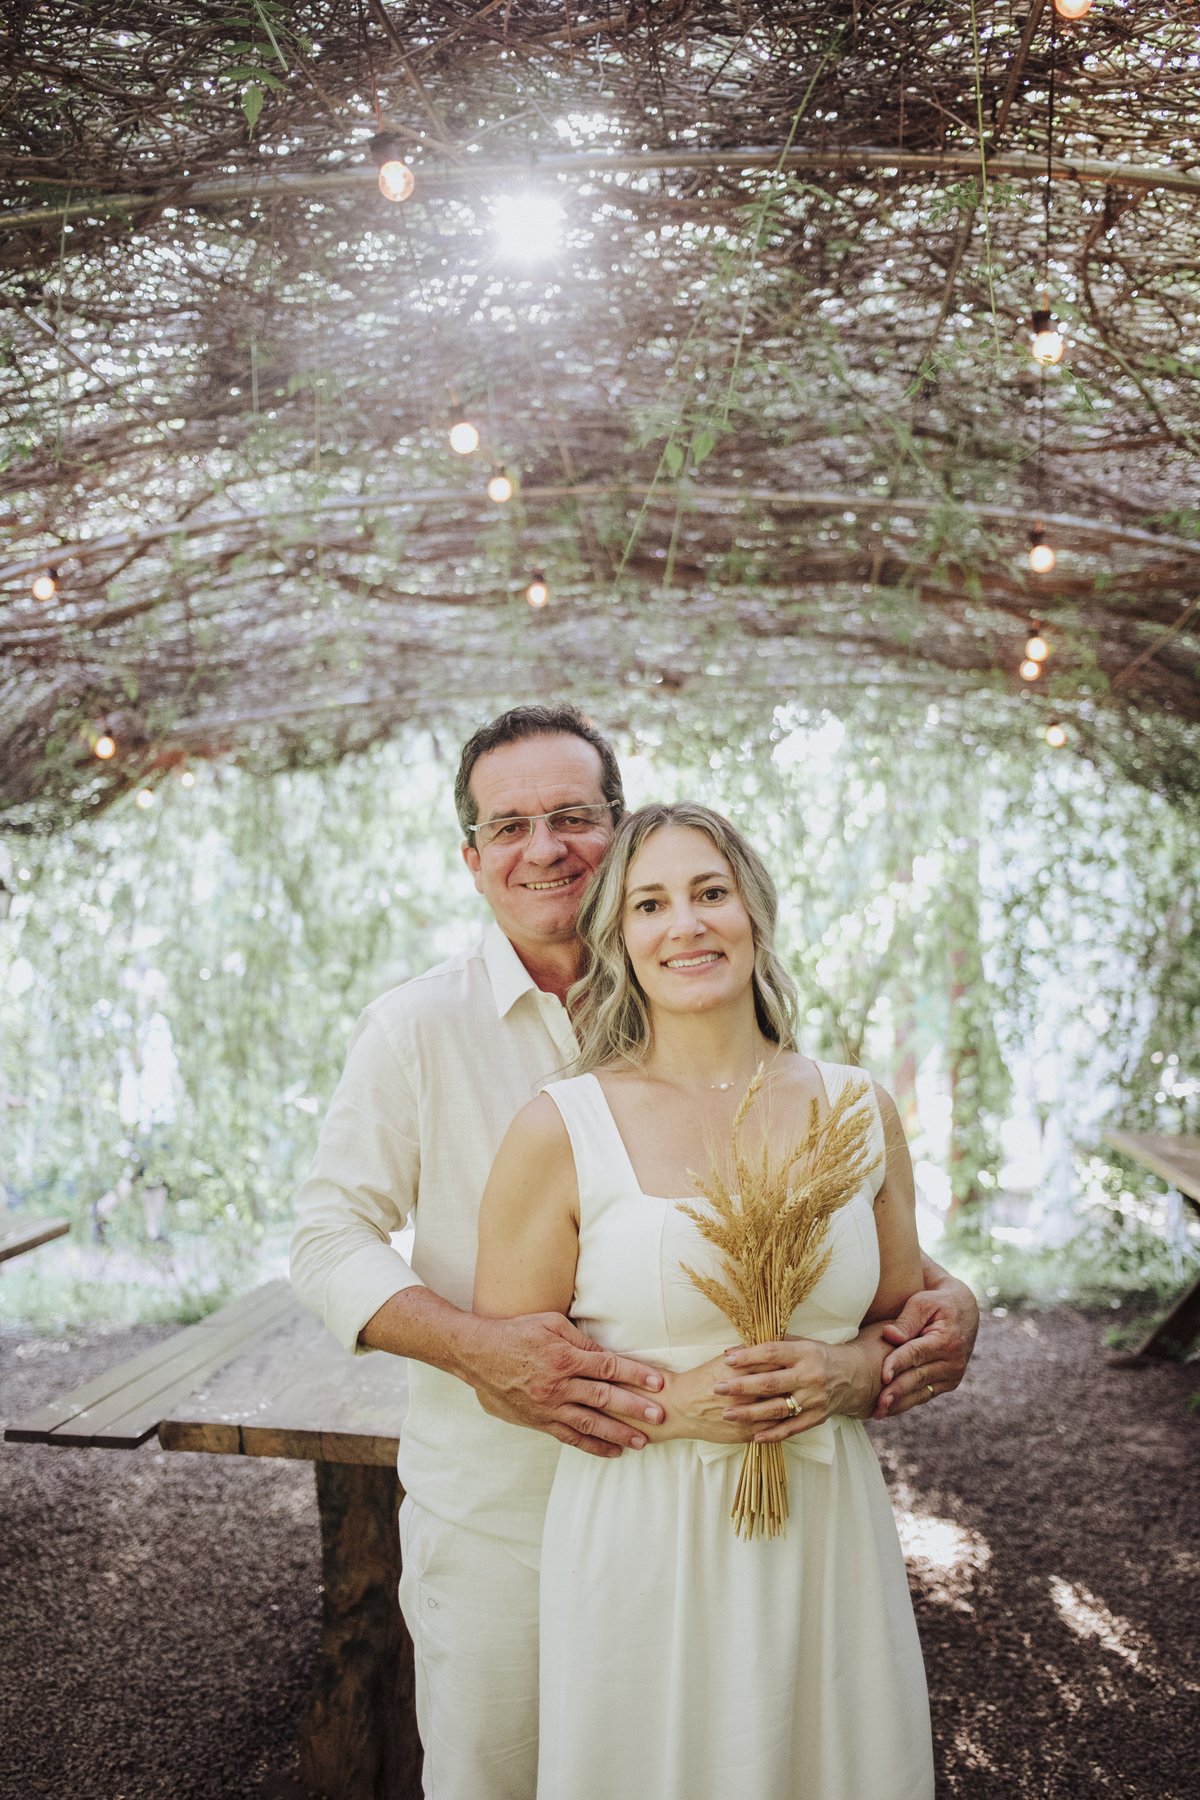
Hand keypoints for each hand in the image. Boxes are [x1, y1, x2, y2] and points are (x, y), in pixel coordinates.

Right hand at [468, 1311, 665, 1457]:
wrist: (477, 1354)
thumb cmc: (515, 1333)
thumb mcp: (550, 1324)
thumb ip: (580, 1340)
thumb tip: (607, 1354)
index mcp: (563, 1358)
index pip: (608, 1367)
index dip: (636, 1375)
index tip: (658, 1383)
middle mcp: (557, 1385)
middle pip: (604, 1398)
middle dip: (635, 1408)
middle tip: (660, 1416)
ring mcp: (547, 1407)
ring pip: (590, 1423)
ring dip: (618, 1433)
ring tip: (643, 1442)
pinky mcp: (538, 1421)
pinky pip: (569, 1437)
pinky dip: (592, 1445)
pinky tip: (612, 1451)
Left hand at [712, 1335, 878, 1443]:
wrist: (852, 1376)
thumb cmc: (816, 1356)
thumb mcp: (799, 1343)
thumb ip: (769, 1346)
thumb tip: (732, 1351)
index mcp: (805, 1353)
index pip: (773, 1353)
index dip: (749, 1356)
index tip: (727, 1360)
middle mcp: (810, 1376)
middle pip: (771, 1382)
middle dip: (742, 1386)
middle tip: (718, 1388)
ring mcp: (814, 1399)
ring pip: (778, 1408)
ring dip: (750, 1413)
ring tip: (727, 1414)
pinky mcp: (817, 1417)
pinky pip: (792, 1428)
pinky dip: (772, 1434)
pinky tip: (754, 1436)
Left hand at [873, 1272, 978, 1418]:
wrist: (963, 1310)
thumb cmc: (936, 1302)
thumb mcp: (923, 1302)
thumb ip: (906, 1320)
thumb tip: (889, 1335)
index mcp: (948, 1340)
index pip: (917, 1354)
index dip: (898, 1364)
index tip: (882, 1376)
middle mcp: (954, 1362)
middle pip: (918, 1377)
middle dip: (896, 1391)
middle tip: (878, 1404)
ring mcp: (953, 1375)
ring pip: (921, 1391)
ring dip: (899, 1403)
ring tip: (878, 1413)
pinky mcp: (949, 1383)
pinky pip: (925, 1394)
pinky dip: (907, 1402)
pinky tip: (889, 1409)